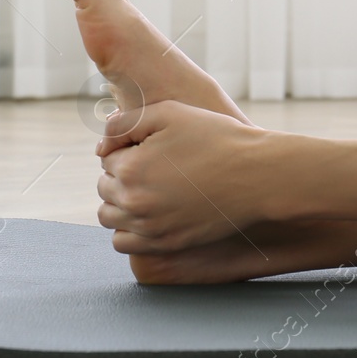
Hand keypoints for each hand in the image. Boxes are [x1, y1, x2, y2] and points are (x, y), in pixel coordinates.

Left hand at [96, 100, 275, 253]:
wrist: (255, 176)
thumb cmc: (215, 138)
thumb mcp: (169, 113)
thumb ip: (125, 122)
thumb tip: (100, 144)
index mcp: (130, 168)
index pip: (107, 157)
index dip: (129, 147)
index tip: (154, 145)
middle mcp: (133, 202)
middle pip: (105, 186)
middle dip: (122, 173)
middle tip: (155, 164)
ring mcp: (149, 227)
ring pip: (109, 216)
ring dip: (119, 201)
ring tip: (148, 188)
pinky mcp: (164, 244)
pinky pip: (123, 243)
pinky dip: (127, 229)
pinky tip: (148, 212)